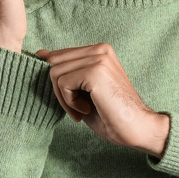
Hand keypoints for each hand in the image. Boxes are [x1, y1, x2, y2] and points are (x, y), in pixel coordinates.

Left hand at [35, 44, 167, 154]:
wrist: (137, 128)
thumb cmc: (111, 113)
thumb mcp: (84, 89)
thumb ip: (67, 70)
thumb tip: (41, 53)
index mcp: (99, 50)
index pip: (59, 56)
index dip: (58, 81)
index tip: (72, 100)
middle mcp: (100, 49)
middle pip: (54, 63)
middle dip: (59, 91)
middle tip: (77, 109)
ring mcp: (98, 58)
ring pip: (55, 73)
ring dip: (64, 98)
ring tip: (82, 110)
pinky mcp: (95, 71)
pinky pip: (62, 83)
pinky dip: (69, 102)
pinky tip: (86, 109)